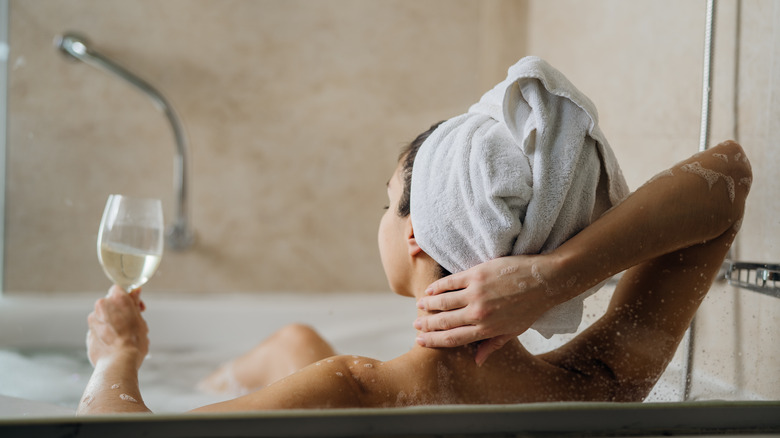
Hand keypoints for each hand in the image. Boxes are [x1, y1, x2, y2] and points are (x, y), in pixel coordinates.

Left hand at [86, 285, 148, 368]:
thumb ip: (134, 303)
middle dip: (120, 312)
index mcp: (116, 299)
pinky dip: (106, 334)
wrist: (118, 363)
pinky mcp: (88, 334)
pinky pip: (99, 330)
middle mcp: (101, 306)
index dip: (129, 298)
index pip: (120, 289)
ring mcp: (93, 321)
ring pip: (104, 317)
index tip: (137, 308)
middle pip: (111, 304)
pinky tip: (116, 344)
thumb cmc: (132, 342)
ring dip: (113, 323)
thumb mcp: (140, 320)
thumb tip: (135, 291)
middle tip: (133, 324)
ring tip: (124, 337)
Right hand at [414, 254, 562, 364]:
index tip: (421, 340)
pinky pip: (451, 282)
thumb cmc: (531, 306)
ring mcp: (477, 293)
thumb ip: (493, 345)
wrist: (545, 280)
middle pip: (444, 321)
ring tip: (419, 306)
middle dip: (426, 324)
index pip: (453, 338)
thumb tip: (477, 361)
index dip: (434, 340)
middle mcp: (479, 313)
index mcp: (487, 329)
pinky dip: (438, 287)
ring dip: (428, 305)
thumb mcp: (514, 331)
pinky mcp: (477, 274)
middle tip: (415, 324)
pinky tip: (430, 290)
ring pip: (444, 301)